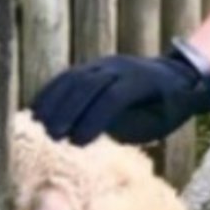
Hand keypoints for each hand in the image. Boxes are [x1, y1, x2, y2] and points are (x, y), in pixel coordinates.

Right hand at [30, 38, 209, 145]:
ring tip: (39, 127)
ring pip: (73, 78)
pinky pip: (66, 77)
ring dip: (53, 102)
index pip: (114, 97)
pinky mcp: (90, 67)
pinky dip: (49, 93)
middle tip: (52, 138)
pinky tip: (35, 112)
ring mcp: (103, 64)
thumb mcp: (162, 119)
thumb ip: (138, 127)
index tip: (79, 143)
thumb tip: (109, 146)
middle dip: (69, 112)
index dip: (95, 119)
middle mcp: (120, 67)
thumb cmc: (169, 106)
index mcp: (142, 81)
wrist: (174, 73)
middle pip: (88, 86)